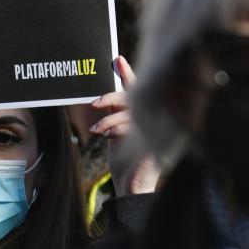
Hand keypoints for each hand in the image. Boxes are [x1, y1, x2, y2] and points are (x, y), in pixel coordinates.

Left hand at [90, 56, 157, 195]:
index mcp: (144, 117)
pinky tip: (108, 137)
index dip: (128, 74)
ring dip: (109, 120)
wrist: (130, 188)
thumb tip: (104, 99)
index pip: (138, 91)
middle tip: (94, 104)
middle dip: (111, 97)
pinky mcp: (152, 146)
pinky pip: (133, 129)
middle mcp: (152, 122)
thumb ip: (115, 116)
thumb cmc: (125, 161)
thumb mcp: (116, 133)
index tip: (118, 59)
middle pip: (133, 98)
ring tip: (97, 131)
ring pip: (130, 113)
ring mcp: (155, 134)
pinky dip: (116, 129)